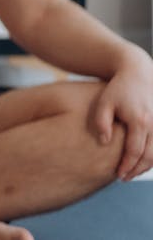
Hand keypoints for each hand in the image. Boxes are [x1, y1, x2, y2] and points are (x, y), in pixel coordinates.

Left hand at [90, 54, 152, 179]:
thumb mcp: (104, 102)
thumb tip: (103, 142)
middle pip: (149, 156)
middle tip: (124, 178)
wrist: (138, 73)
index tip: (118, 175)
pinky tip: (141, 162)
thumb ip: (102, 122)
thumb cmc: (118, 88)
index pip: (135, 151)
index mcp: (140, 121)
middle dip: (137, 170)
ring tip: (131, 172)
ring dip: (146, 166)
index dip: (127, 165)